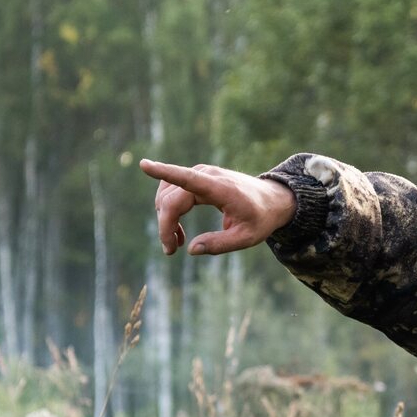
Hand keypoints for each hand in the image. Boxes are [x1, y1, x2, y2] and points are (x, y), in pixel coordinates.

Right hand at [139, 159, 296, 256]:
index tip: (144, 165)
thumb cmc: (261, 219)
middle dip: (165, 225)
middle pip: (171, 198)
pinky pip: (173, 192)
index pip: (187, 178)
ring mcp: (201, 174)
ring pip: (167, 195)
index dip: (164, 172)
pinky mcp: (198, 178)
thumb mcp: (246, 238)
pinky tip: (177, 231)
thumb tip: (191, 249)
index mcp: (220, 188)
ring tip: (176, 242)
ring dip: (165, 218)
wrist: (272, 200)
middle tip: (170, 251)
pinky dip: (170, 211)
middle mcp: (206, 176)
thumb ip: (219, 244)